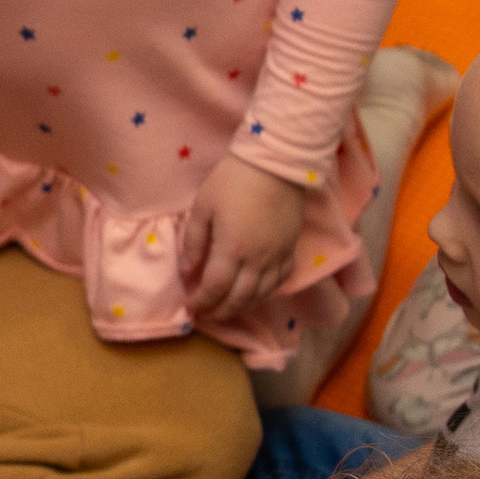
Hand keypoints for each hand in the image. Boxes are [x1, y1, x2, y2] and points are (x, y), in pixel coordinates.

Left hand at [183, 155, 304, 328]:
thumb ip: (193, 241)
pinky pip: (281, 280)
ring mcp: (278, 256)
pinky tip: (255, 292)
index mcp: (232, 250)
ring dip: (242, 306)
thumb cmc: (233, 180)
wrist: (276, 163)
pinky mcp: (291, 248)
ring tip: (226, 308)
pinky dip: (266, 292)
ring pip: (261, 294)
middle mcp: (257, 260)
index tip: (190, 307)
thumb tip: (187, 270)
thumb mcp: (203, 206)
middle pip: (239, 299)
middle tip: (206, 315)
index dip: (201, 303)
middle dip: (220, 312)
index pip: (215, 289)